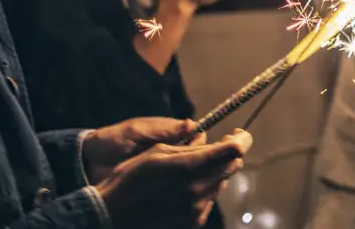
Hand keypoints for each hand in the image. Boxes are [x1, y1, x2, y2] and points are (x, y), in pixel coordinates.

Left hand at [83, 117, 196, 184]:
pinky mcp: (157, 181)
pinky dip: (179, 188)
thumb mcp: (136, 132)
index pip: (197, 136)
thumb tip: (191, 124)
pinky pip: (175, 184)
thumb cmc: (112, 140)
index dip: (202, 144)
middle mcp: (170, 149)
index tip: (204, 153)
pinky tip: (178, 194)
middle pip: (196, 155)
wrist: (89, 161)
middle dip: (201, 163)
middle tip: (198, 173)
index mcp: (168, 133)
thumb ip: (162, 130)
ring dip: (192, 177)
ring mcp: (164, 166)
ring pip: (189, 171)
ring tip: (189, 186)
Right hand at [96, 130, 253, 228]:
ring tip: (196, 166)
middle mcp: (197, 190)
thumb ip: (188, 146)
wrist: (112, 214)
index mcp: (188, 167)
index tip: (240, 134)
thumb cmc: (130, 177)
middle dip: (230, 154)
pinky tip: (187, 185)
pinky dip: (205, 189)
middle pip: (232, 166)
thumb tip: (207, 138)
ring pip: (221, 183)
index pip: (232, 151)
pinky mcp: (193, 222)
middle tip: (222, 144)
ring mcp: (196, 209)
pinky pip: (209, 200)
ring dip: (215, 172)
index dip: (242, 140)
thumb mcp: (157, 151)